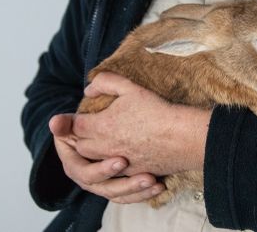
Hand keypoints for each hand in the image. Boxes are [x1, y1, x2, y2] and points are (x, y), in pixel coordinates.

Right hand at [49, 114, 164, 203]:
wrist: (108, 127)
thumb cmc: (92, 122)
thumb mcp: (81, 120)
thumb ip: (68, 122)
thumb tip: (53, 122)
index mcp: (74, 162)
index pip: (84, 171)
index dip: (102, 169)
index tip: (123, 161)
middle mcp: (86, 177)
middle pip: (104, 187)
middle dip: (125, 183)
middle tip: (146, 175)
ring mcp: (102, 184)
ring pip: (118, 194)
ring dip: (136, 189)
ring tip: (154, 181)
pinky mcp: (118, 187)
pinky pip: (130, 196)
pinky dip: (144, 193)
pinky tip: (160, 186)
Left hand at [72, 72, 210, 175]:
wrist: (182, 137)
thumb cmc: (157, 111)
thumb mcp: (130, 87)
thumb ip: (105, 82)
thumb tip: (89, 90)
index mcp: (100, 126)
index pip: (75, 125)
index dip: (74, 120)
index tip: (80, 117)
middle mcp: (105, 147)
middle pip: (81, 146)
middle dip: (82, 138)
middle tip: (91, 129)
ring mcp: (119, 163)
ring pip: (95, 163)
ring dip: (96, 154)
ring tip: (106, 144)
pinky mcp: (133, 173)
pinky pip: (115, 174)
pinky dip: (114, 167)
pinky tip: (124, 157)